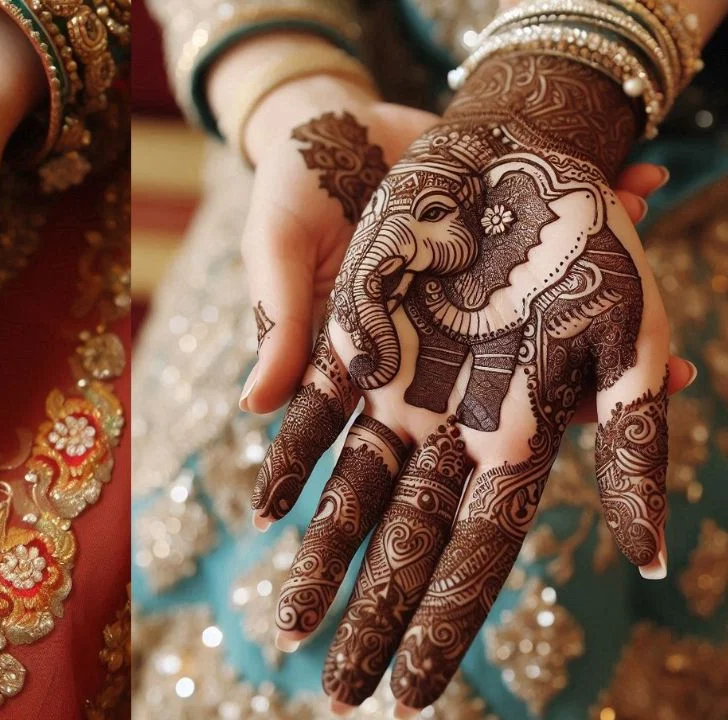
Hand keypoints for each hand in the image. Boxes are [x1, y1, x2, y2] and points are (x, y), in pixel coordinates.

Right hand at [238, 75, 691, 417]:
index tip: (534, 466)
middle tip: (641, 393)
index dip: (476, 444)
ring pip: (554, 303)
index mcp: (388, 347)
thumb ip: (279, 323)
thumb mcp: (276, 255)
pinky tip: (647, 184)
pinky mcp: (503, 219)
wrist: (327, 119)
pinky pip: (560, 223)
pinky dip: (607, 201)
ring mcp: (483, 273)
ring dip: (608, 301)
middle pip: (514, 371)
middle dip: (574, 386)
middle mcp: (446, 321)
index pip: (430, 410)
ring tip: (673, 312)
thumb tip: (254, 409)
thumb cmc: (290, 194)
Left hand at [250, 54, 675, 714]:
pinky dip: (287, 459)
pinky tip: (262, 511)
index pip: (476, 557)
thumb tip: (651, 559)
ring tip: (283, 627)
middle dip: (371, 616)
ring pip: (351, 495)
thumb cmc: (585, 241)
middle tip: (336, 693)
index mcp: (520, 443)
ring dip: (319, 558)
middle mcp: (452, 432)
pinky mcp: (355, 344)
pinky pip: (314, 414)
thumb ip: (637, 445)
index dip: (443, 625)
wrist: (518, 155)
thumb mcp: (628, 335)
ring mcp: (400, 391)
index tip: (409, 695)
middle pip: (406, 546)